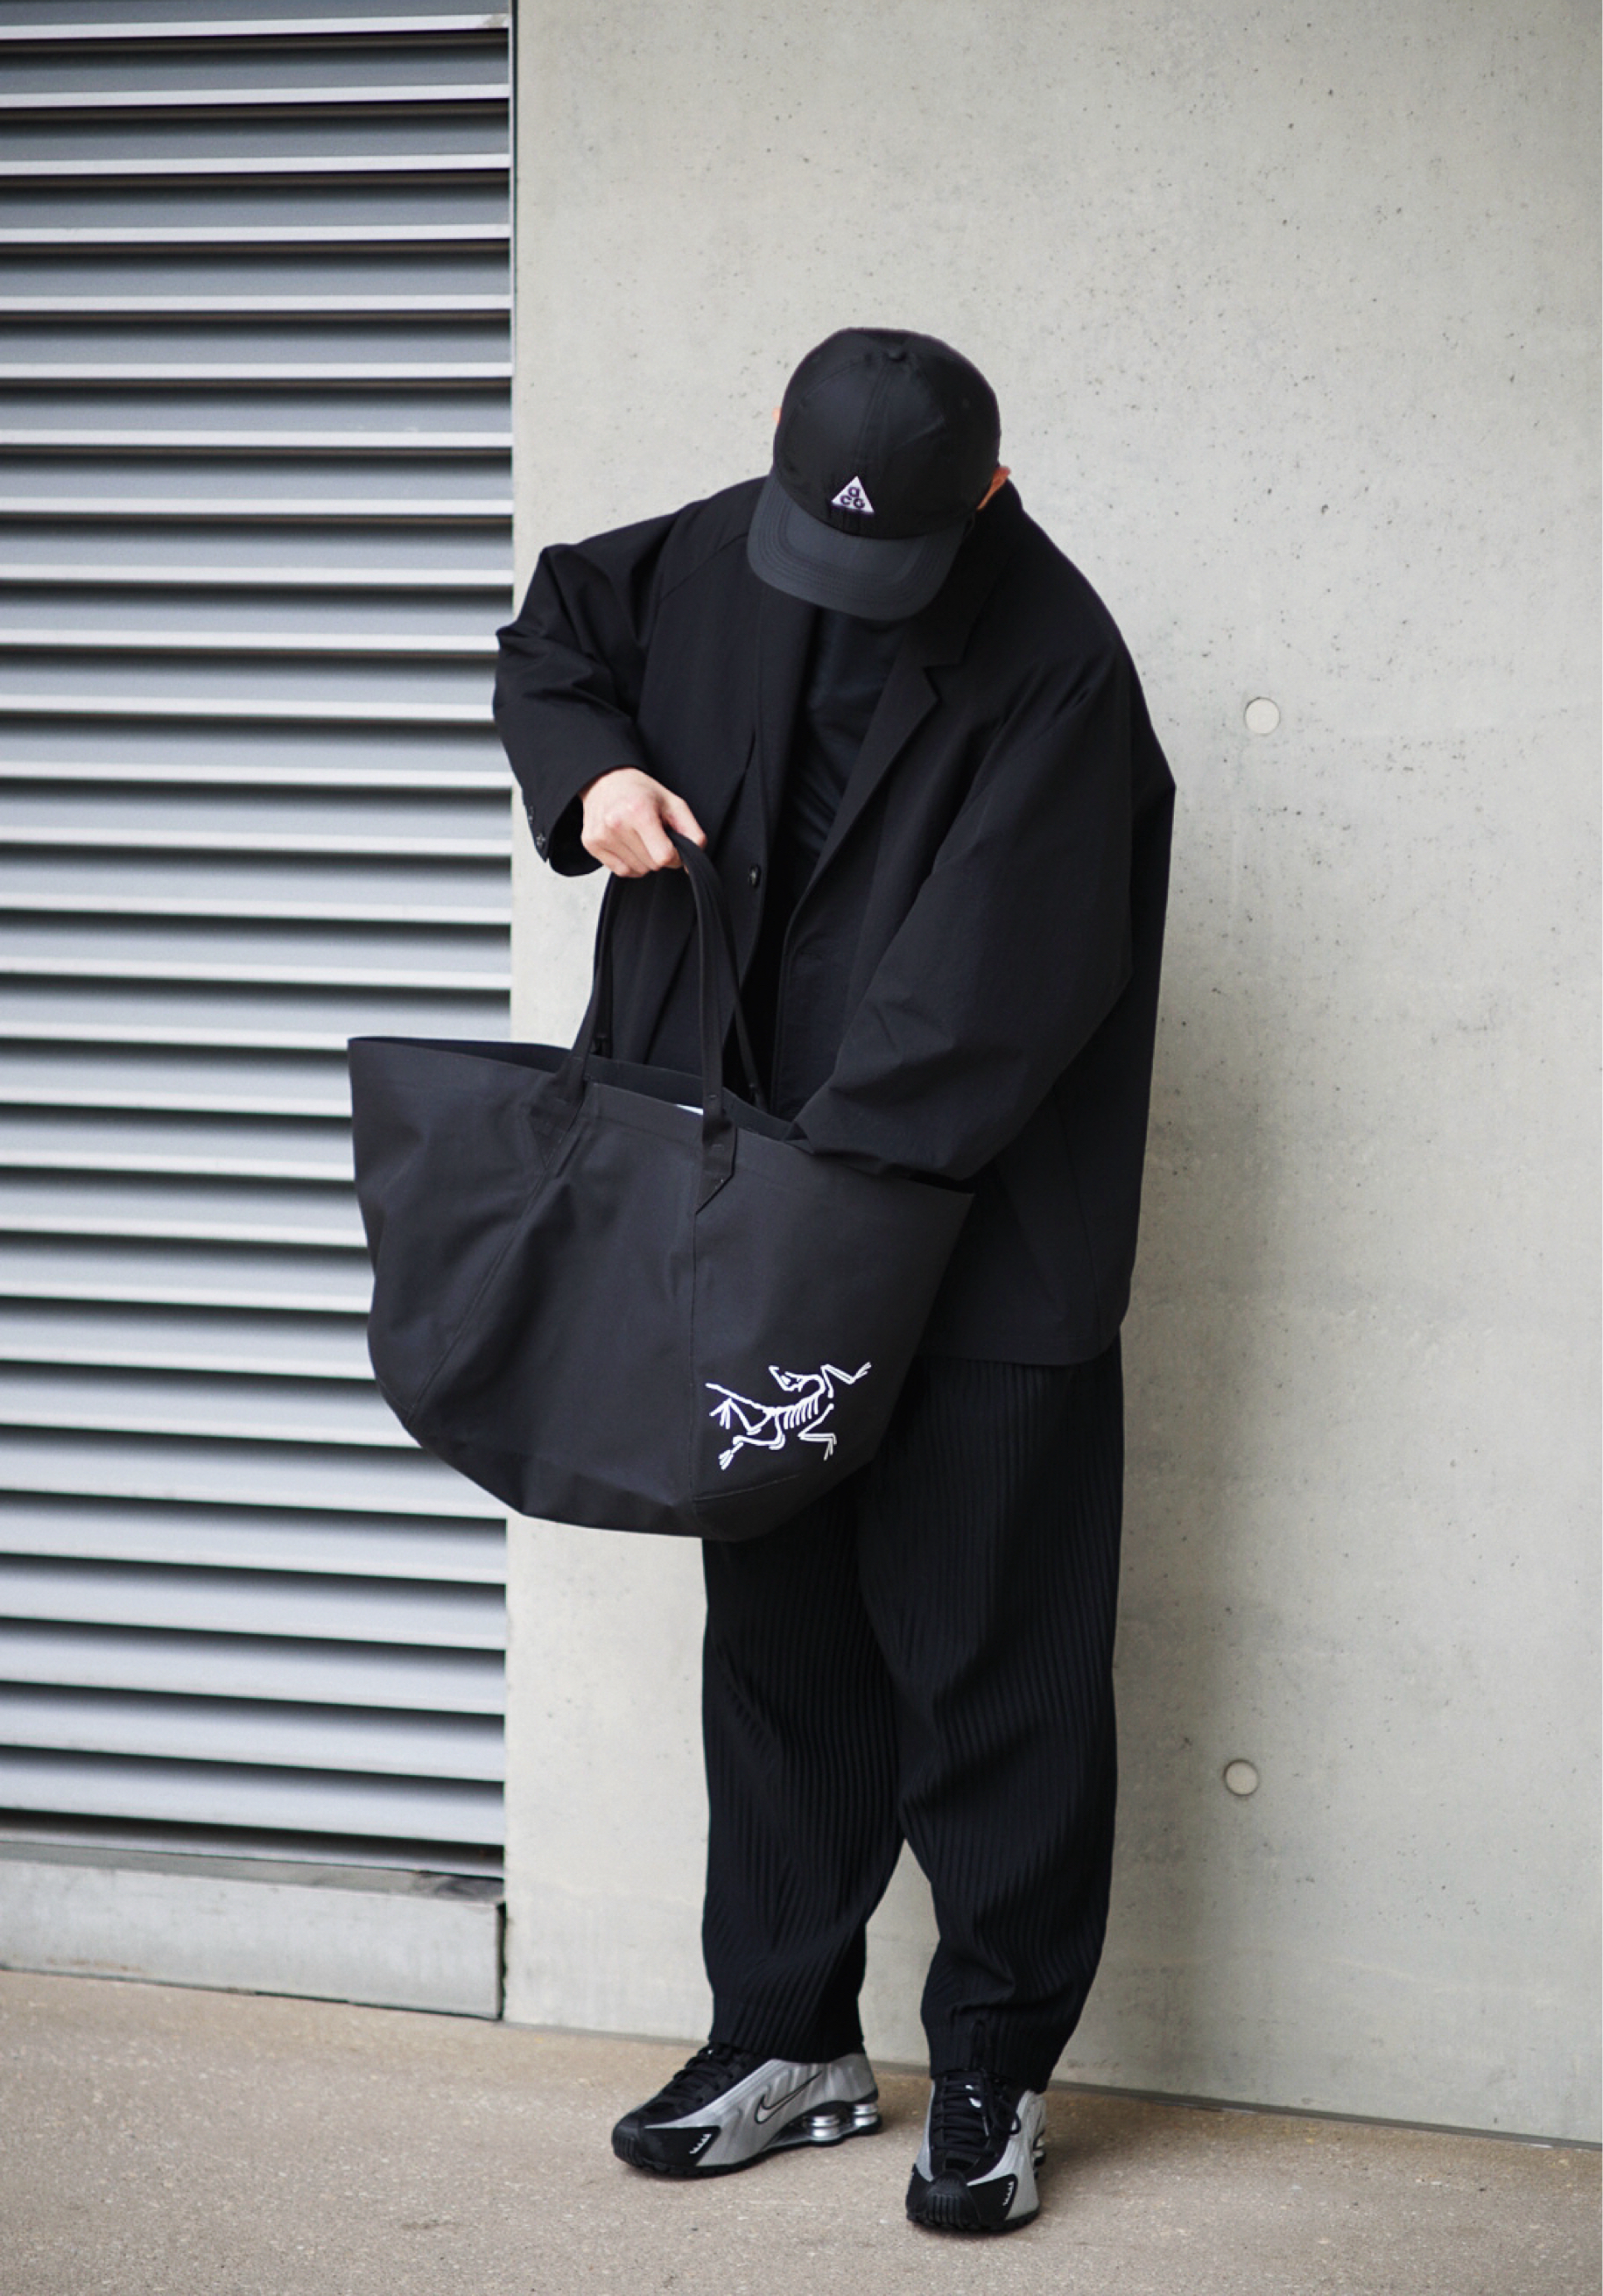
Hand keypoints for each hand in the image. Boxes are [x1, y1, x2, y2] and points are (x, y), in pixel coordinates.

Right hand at [579, 767, 706, 876]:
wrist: (605, 780)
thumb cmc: (641, 792)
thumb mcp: (674, 804)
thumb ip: (692, 833)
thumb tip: (692, 863)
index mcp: (638, 812)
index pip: (664, 856)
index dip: (675, 856)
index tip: (673, 844)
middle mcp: (616, 824)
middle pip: (652, 865)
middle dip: (659, 855)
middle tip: (653, 834)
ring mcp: (601, 835)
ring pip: (637, 870)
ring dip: (644, 859)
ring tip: (639, 836)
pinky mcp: (591, 844)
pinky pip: (621, 871)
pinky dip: (630, 862)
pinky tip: (628, 843)